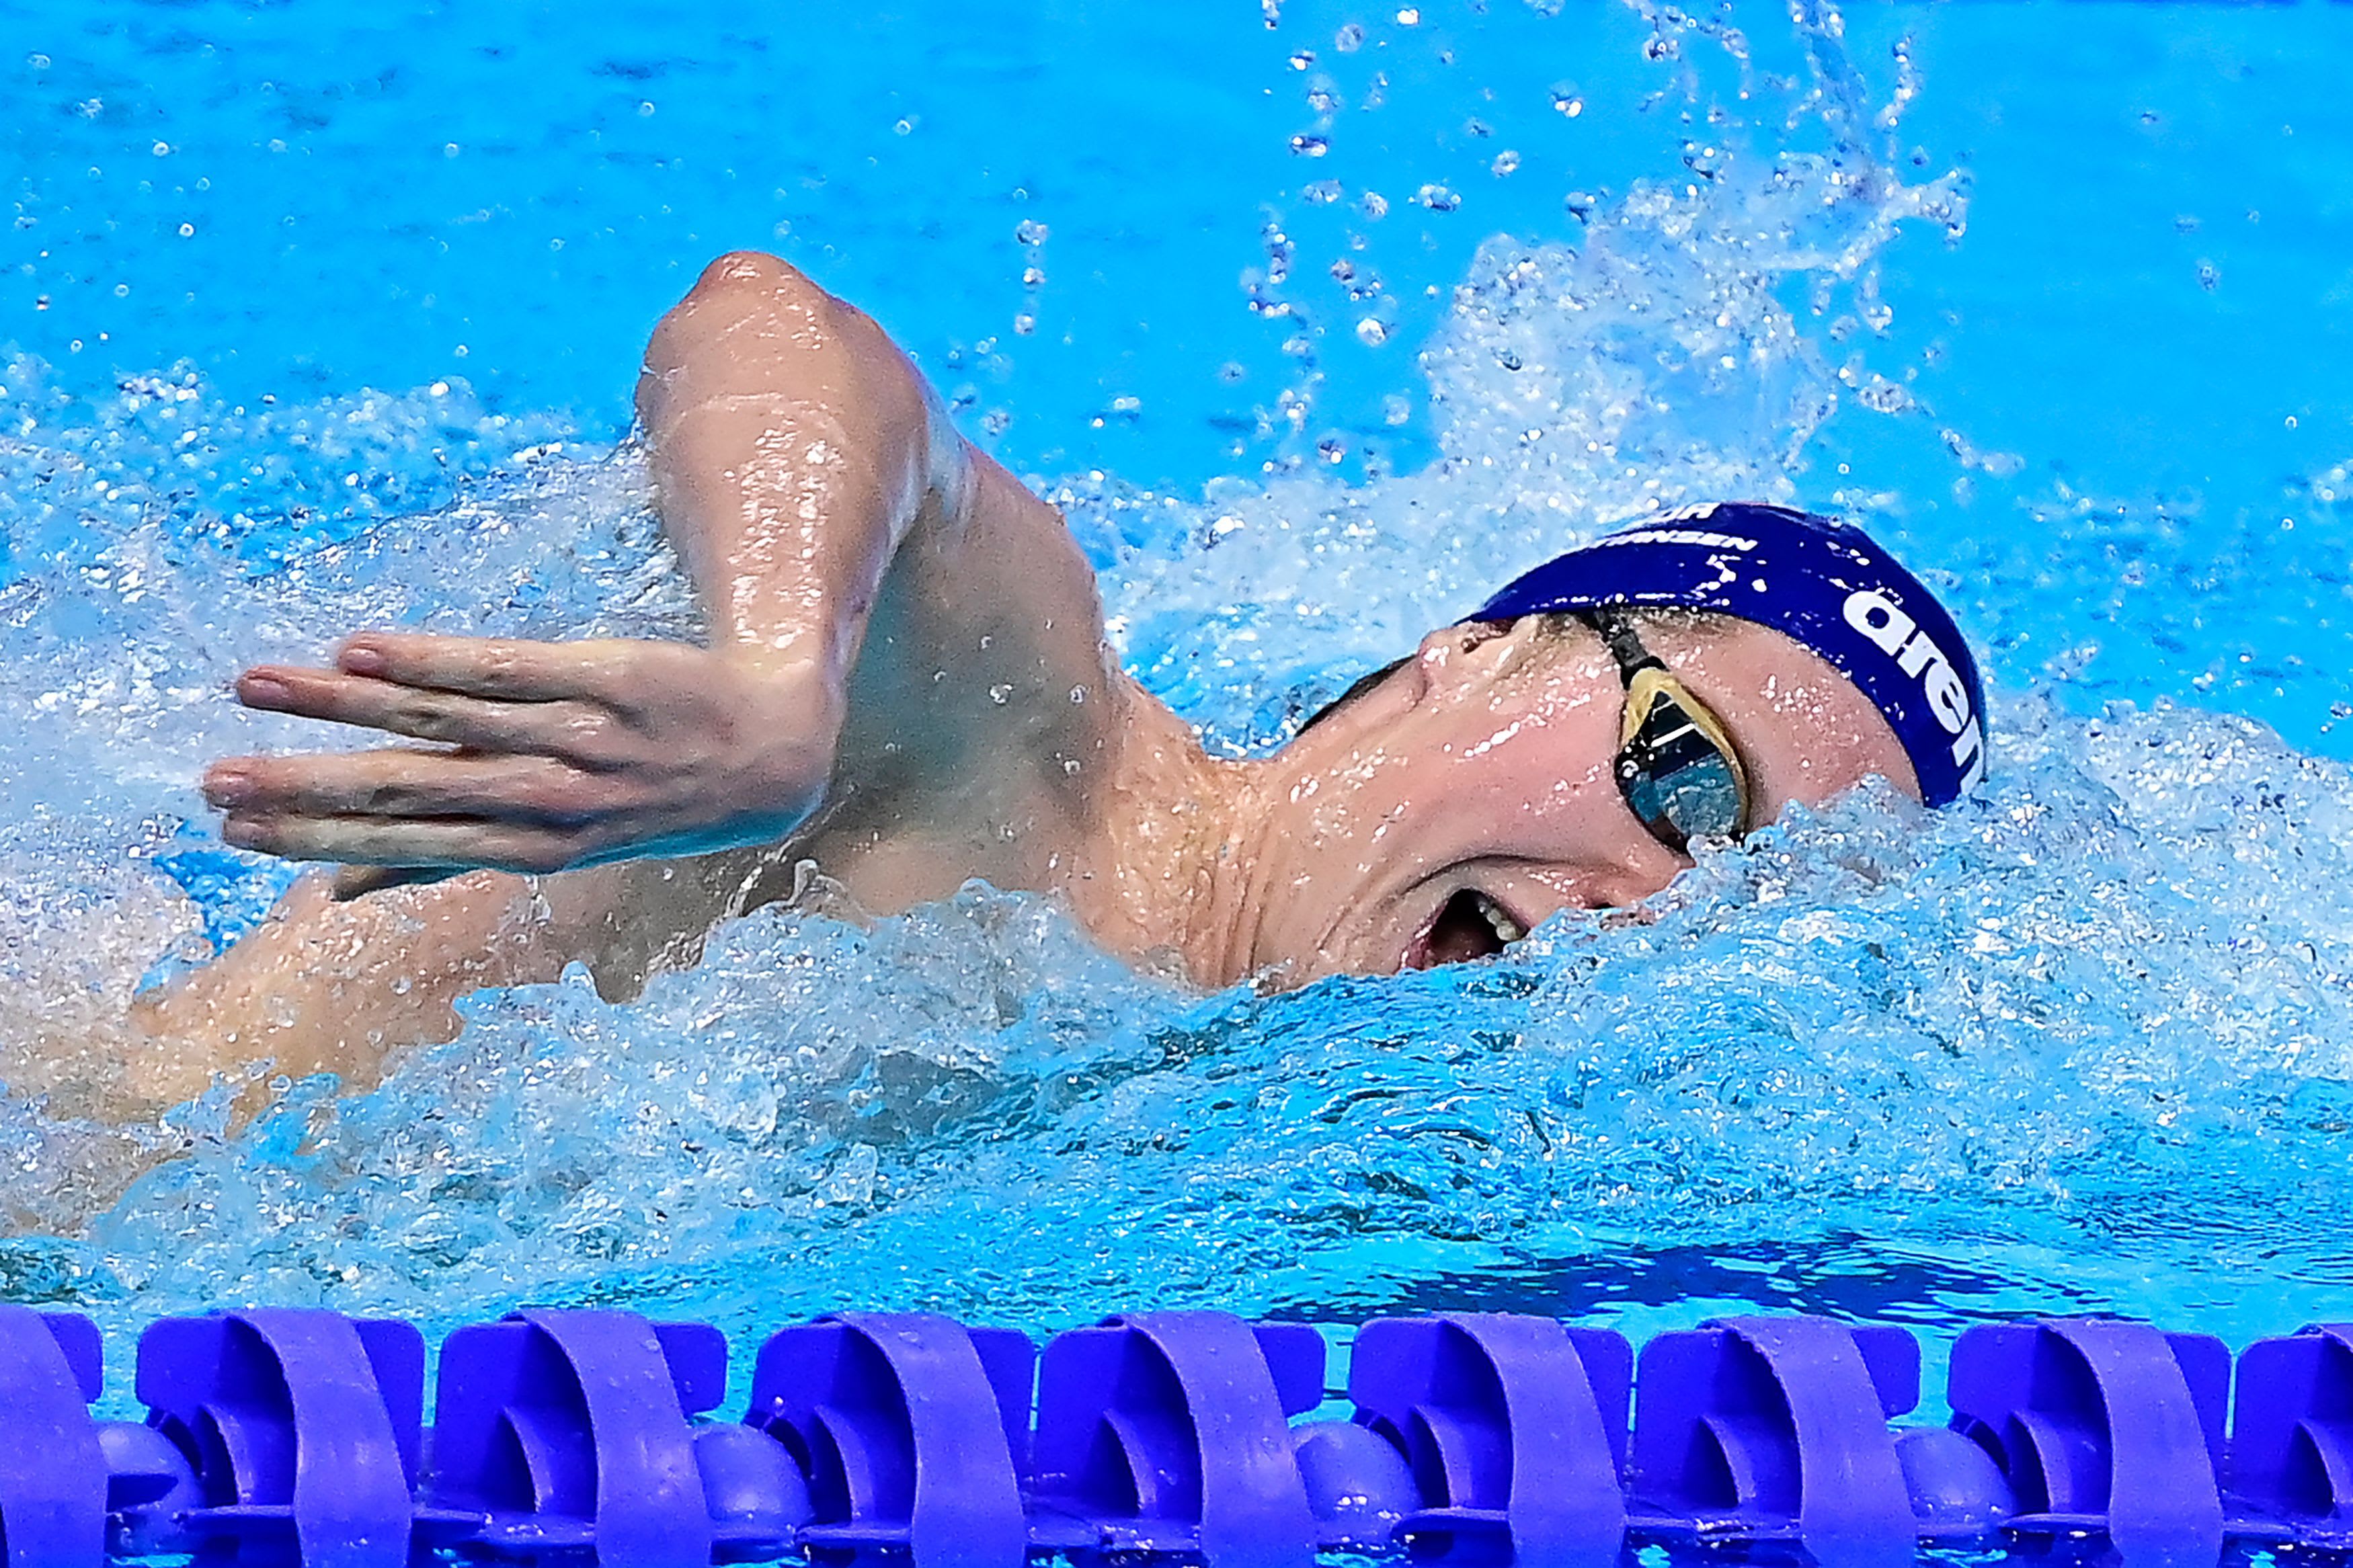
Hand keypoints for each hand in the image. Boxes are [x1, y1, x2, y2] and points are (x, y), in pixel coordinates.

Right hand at [201, 633, 843, 892]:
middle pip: (410, 789)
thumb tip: (338, 898)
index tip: (232, 834)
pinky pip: (508, 667)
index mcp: (529, 847)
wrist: (769, 751)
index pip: (404, 845)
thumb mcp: (555, 847)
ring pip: (444, 720)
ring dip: (343, 704)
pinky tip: (360, 649)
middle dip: (307, 789)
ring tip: (256, 687)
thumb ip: (445, 863)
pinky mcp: (605, 676)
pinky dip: (433, 660)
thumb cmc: (642, 799)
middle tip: (213, 783)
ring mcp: (578, 738)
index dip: (316, 841)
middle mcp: (548, 798)